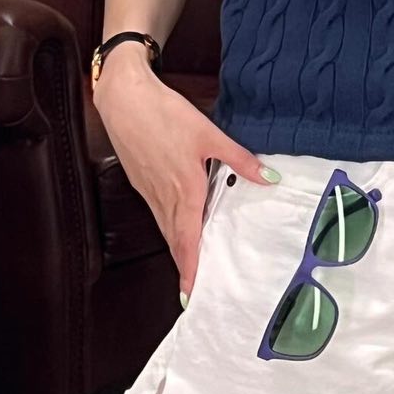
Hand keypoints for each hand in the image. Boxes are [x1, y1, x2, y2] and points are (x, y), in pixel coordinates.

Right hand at [93, 49, 275, 297]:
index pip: (188, 241)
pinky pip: (157, 212)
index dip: (190, 269)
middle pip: (175, 241)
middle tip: (195, 289)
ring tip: (190, 265)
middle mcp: (164, 197)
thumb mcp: (209, 134)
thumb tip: (269, 177)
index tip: (192, 295)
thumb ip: (239, 158)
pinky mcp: (140, 180)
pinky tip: (177, 224)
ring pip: (164, 228)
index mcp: (184, 190)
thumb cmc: (164, 114)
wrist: (124, 99)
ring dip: (177, 248)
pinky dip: (168, 227)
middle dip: (185, 266)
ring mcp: (148, 190)